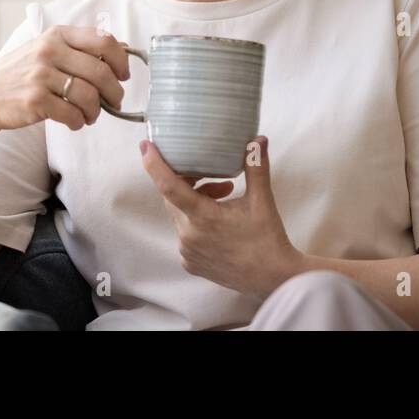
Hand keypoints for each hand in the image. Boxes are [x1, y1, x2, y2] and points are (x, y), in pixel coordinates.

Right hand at [0, 25, 130, 132]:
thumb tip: (122, 50)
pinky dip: (79, 122)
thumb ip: (79, 48)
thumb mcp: (46, 50)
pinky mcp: (35, 100)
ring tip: (91, 115)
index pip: (104, 40)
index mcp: (57, 35)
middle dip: (114, 92)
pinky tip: (75, 122)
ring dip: (96, 111)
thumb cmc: (21, 74)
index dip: (121, 60)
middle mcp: (49, 51)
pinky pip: (72, 114)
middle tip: (114, 101)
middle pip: (101, 72)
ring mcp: (40, 75)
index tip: (123, 75)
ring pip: (89, 96)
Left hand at [139, 135, 302, 297]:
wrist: (273, 278)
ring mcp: (188, 252)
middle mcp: (189, 236)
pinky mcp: (191, 264)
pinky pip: (185, 234)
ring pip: (180, 216)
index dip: (154, 165)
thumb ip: (256, 167)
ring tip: (225, 197)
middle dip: (189, 181)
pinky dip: (197, 222)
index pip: (169, 186)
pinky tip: (220, 223)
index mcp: (203, 217)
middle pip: (173, 197)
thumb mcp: (262, 200)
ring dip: (195, 202)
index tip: (145, 146)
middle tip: (215, 177)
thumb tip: (258, 139)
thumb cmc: (267, 239)